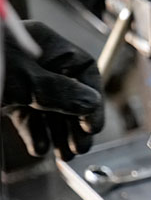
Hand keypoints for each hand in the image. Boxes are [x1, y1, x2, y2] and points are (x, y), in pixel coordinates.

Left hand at [2, 21, 103, 159]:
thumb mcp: (24, 81)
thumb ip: (59, 93)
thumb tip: (90, 103)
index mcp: (44, 44)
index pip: (83, 69)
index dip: (92, 98)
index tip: (92, 127)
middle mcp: (35, 60)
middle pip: (69, 91)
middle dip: (75, 122)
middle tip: (80, 147)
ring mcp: (18, 78)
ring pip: (49, 106)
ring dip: (59, 132)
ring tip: (64, 155)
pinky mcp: (3, 94)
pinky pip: (26, 113)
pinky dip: (35, 132)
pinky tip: (39, 149)